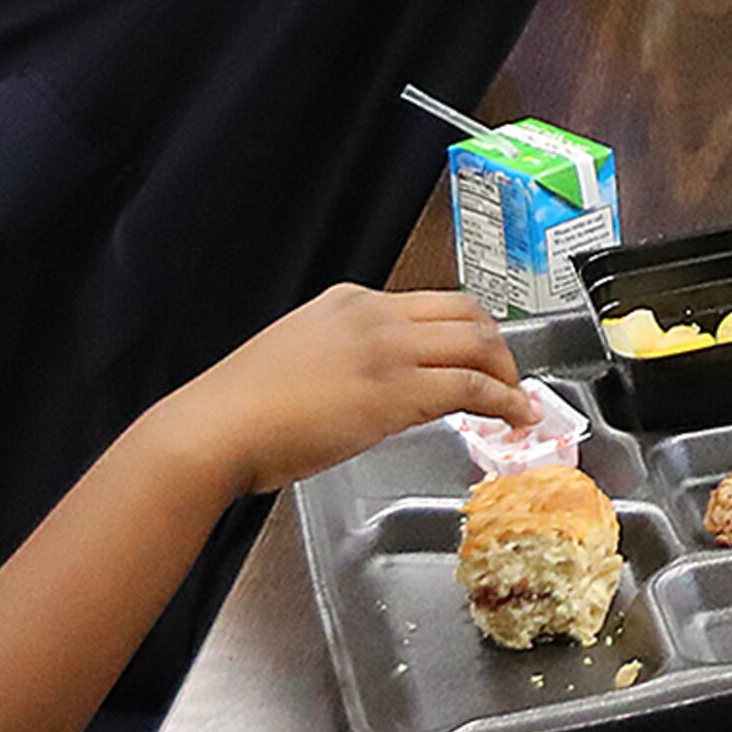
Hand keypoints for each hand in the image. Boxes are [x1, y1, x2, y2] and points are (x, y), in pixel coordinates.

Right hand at [140, 285, 528, 499]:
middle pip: (465, 312)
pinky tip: (513, 415)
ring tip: (517, 398)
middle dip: (496, 342)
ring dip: (507, 371)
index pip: (425, 304)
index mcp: (347, 301)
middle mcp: (374, 315)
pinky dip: (504, 400)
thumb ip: (339, 355)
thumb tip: (367, 382)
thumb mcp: (295, 355)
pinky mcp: (397, 392)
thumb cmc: (239, 408)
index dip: (461, 330)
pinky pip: (472, 386)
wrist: (214, 429)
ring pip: (478, 343)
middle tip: (507, 372)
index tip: (472, 353)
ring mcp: (388, 350)